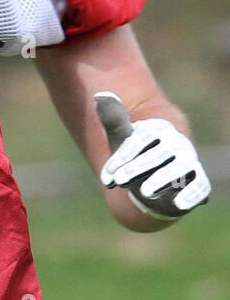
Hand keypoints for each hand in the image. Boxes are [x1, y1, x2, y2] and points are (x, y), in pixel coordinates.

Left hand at [95, 92, 210, 220]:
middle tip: (119, 181)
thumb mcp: (122, 138)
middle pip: (156, 155)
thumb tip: (100, 96)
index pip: (139, 140)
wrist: (156, 175)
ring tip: (144, 192)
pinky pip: (200, 186)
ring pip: (178, 169)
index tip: (106, 177)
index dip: (121, 157)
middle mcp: (177, 143)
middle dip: (136, 169)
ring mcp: (190, 161)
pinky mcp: (200, 180)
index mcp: (158, 129)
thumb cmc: (135, 155)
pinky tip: (178, 204)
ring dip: (162, 180)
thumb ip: (113, 119)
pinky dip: (191, 195)